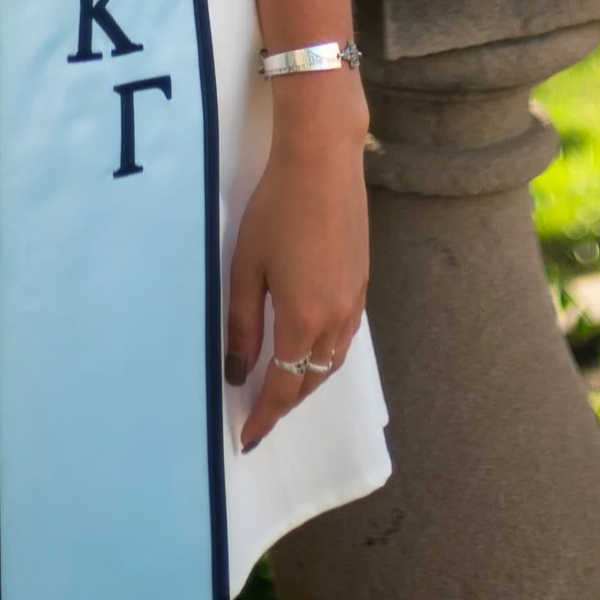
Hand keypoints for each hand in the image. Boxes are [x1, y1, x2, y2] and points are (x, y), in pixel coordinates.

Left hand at [224, 78, 369, 451]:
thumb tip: (237, 373)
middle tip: (260, 414)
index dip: (265, 416)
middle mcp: (336, 318)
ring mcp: (354, 300)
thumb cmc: (276, 208)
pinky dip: (325, 355)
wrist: (323, 161)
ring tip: (282, 385)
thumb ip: (242, 324)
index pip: (283, 387)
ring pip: (332, 361)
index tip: (247, 439)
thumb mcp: (246, 267)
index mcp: (304, 318)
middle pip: (311, 380)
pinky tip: (310, 346)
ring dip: (307, 380)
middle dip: (286, 403)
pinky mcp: (362, 282)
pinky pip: (345, 337)